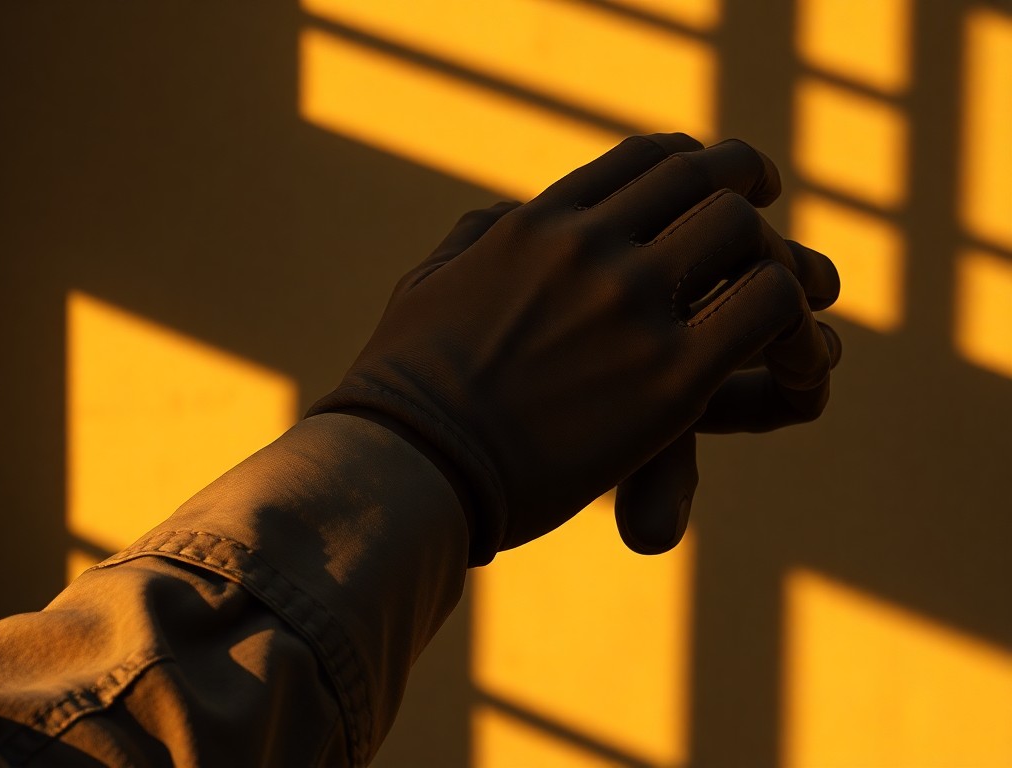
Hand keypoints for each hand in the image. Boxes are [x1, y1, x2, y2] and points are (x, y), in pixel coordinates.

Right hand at [307, 134, 840, 564]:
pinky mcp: (673, 374)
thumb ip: (473, 244)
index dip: (693, 164)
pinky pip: (769, 307)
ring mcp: (632, 301)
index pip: (642, 160)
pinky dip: (798, 321)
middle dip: (747, 191)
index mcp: (534, 226)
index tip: (716, 184)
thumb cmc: (405, 394)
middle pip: (703, 177)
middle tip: (769, 217)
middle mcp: (587, 245)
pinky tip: (797, 356)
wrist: (410, 465)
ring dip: (778, 256)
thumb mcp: (428, 289)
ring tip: (798, 296)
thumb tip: (500, 218)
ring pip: (744, 229)